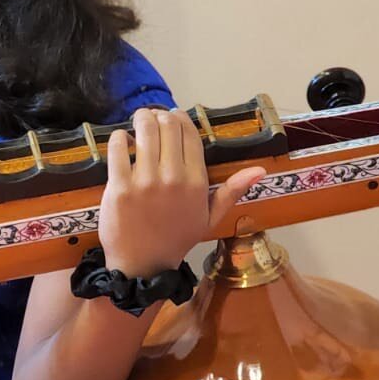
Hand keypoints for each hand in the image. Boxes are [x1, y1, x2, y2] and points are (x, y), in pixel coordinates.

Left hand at [98, 107, 263, 277]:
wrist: (143, 264)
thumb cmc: (176, 238)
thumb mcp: (210, 218)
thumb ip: (232, 191)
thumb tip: (260, 170)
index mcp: (196, 182)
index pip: (189, 135)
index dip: (180, 118)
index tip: (172, 116)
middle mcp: (173, 178)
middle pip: (167, 126)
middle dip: (159, 115)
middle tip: (152, 117)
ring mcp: (144, 182)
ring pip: (144, 131)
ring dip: (141, 119)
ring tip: (139, 122)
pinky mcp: (119, 187)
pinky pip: (118, 148)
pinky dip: (120, 137)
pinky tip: (123, 141)